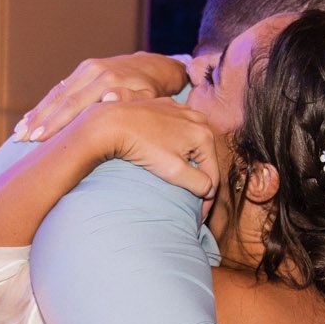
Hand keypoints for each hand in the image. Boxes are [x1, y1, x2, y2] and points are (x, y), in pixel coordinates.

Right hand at [13, 52, 190, 142]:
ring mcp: (87, 68)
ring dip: (37, 112)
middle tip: (19, 138)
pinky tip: (31, 117)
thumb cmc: (155, 92)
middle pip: (60, 99)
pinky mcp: (84, 69)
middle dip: (38, 119)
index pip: (75, 105)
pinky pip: (61, 88)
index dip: (55, 123)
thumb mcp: (150, 97)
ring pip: (57, 93)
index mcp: (108, 80)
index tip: (38, 138)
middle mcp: (94, 71)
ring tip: (18, 130)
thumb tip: (108, 101)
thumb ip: (131, 100)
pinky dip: (45, 103)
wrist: (158, 67)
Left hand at [75, 97, 216, 203]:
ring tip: (176, 179)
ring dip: (188, 161)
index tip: (198, 216)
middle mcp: (198, 119)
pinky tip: (163, 154)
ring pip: (191, 143)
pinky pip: (177, 130)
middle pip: (204, 158)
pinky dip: (175, 144)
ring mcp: (181, 110)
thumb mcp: (174, 171)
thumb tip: (209, 189)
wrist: (111, 123)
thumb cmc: (142, 147)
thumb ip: (198, 183)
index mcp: (204, 135)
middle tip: (189, 201)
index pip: (213, 175)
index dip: (207, 200)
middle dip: (199, 179)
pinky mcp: (165, 107)